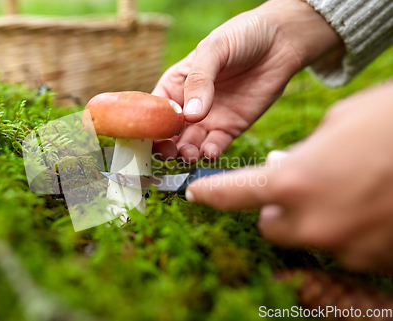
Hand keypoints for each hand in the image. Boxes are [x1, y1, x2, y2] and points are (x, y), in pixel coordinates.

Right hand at [153, 0, 342, 162]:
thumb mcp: (213, 49)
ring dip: (187, 152)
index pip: (155, 108)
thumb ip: (199, 80)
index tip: (151, 135)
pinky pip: (216, 146)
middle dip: (167, 145)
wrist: (281, 41)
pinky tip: (210, 153)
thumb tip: (191, 115)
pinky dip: (210, 153)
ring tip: (190, 154)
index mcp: (177, 83)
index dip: (151, 123)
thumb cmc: (242, 36)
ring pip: (190, 144)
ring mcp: (210, 118)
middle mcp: (189, 105)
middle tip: (170, 152)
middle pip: (169, 132)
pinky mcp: (231, 128)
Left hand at [185, 82, 392, 272]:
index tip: (196, 194)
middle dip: (279, 207)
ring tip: (347, 188)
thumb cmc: (392, 123)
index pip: (234, 193)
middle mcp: (313, 222)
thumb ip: (301, 153)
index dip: (212, 194)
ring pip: (309, 237)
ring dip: (317, 217)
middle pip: (271, 225)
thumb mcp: (339, 124)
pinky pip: (345, 246)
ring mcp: (344, 246)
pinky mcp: (373, 261)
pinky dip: (348, 230)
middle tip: (302, 184)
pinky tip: (370, 204)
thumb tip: (282, 167)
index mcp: (295, 182)